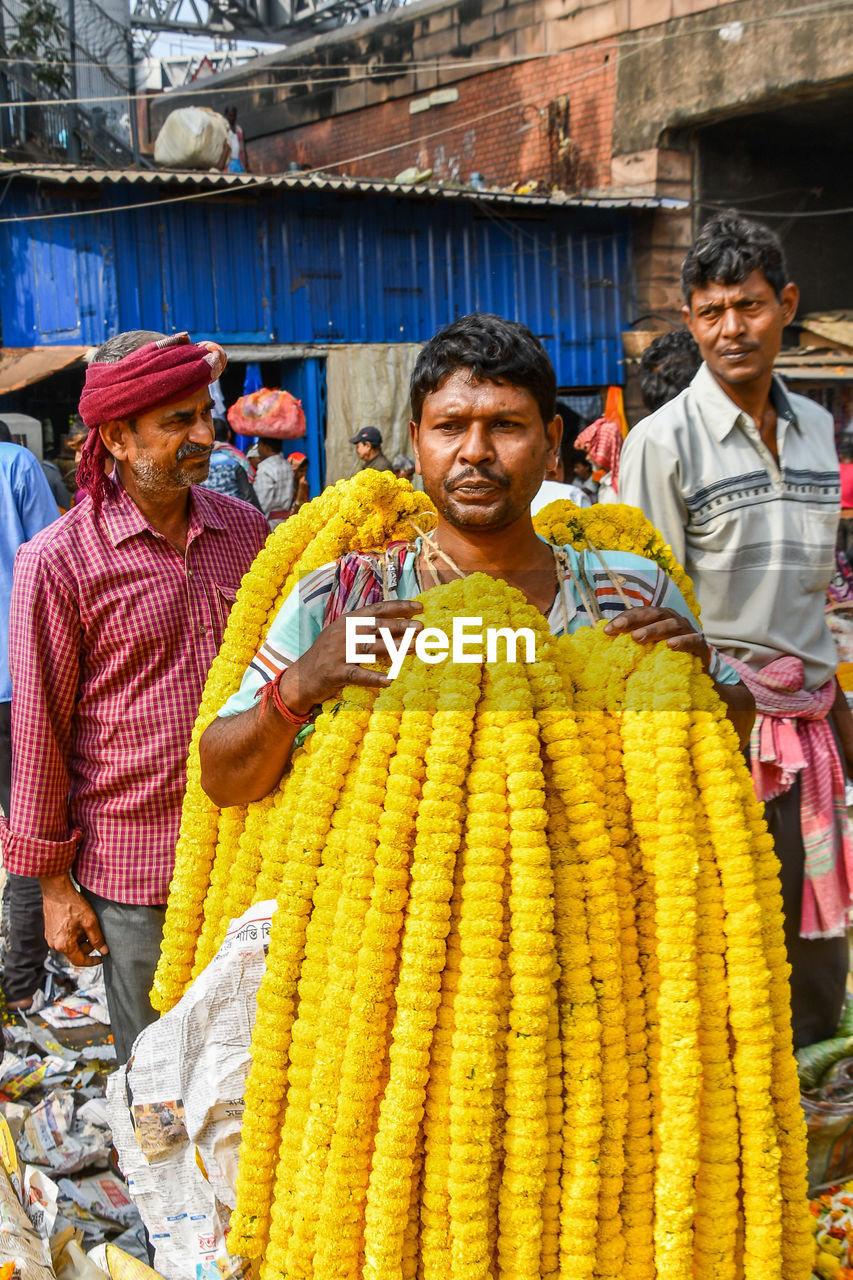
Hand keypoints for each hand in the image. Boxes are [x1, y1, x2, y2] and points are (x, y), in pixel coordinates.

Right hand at [39, 873, 107, 966]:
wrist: (56, 890)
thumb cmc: (73, 904)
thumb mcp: (90, 921)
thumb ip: (97, 938)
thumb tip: (104, 951)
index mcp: (64, 945)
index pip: (79, 961)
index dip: (92, 961)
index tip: (101, 958)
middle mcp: (54, 944)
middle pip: (75, 952)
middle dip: (87, 946)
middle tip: (96, 934)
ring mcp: (50, 937)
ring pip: (69, 945)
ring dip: (80, 939)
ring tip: (87, 925)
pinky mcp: (49, 930)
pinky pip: (63, 938)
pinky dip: (73, 934)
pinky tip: (79, 922)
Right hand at [280, 599, 423, 713]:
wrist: (301, 678)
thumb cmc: (327, 655)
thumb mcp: (342, 634)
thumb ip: (363, 627)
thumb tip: (395, 622)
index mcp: (347, 621)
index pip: (377, 609)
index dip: (399, 607)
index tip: (419, 607)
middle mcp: (344, 633)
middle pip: (378, 627)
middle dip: (402, 626)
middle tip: (422, 628)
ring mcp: (339, 653)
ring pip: (372, 648)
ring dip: (396, 648)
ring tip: (416, 649)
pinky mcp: (336, 673)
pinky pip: (358, 675)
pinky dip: (374, 678)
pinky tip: (390, 680)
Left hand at [604, 606, 710, 670]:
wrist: (699, 672)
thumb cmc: (668, 657)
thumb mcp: (648, 649)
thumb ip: (630, 643)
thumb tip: (604, 636)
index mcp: (660, 618)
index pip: (640, 612)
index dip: (624, 618)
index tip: (606, 630)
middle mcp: (673, 620)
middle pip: (654, 614)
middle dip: (635, 619)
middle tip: (619, 628)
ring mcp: (688, 631)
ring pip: (672, 625)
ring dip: (654, 629)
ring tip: (637, 638)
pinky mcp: (701, 645)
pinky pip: (693, 640)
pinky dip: (682, 641)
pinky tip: (670, 645)